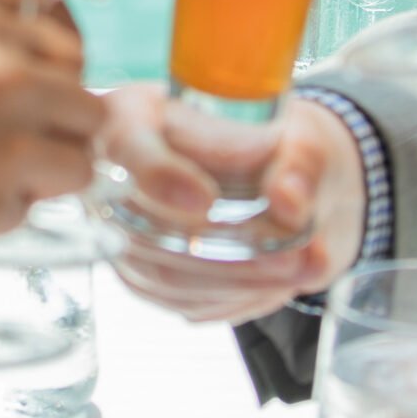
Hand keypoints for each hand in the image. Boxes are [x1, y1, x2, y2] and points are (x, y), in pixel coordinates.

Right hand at [0, 2, 102, 258]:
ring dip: (49, 175)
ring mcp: (10, 153)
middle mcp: (13, 87)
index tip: (39, 94)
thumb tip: (15, 41)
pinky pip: (25, 213)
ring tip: (1, 174)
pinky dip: (0, 211)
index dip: (55, 77)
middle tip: (30, 140)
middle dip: (67, 129)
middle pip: (90, 112)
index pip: (70, 52)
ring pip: (78, 170)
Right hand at [93, 85, 363, 322]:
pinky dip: (229, 299)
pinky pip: (176, 299)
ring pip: (162, 274)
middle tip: (290, 258)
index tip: (206, 200)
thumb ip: (299, 163)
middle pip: (146, 227)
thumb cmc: (278, 141)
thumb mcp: (300, 133)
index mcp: (135, 118)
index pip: (129, 147)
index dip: (160, 177)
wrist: (276, 175)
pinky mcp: (144, 272)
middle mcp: (116, 176)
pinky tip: (273, 287)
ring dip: (234, 283)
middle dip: (223, 254)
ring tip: (296, 273)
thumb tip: (290, 202)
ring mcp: (124, 230)